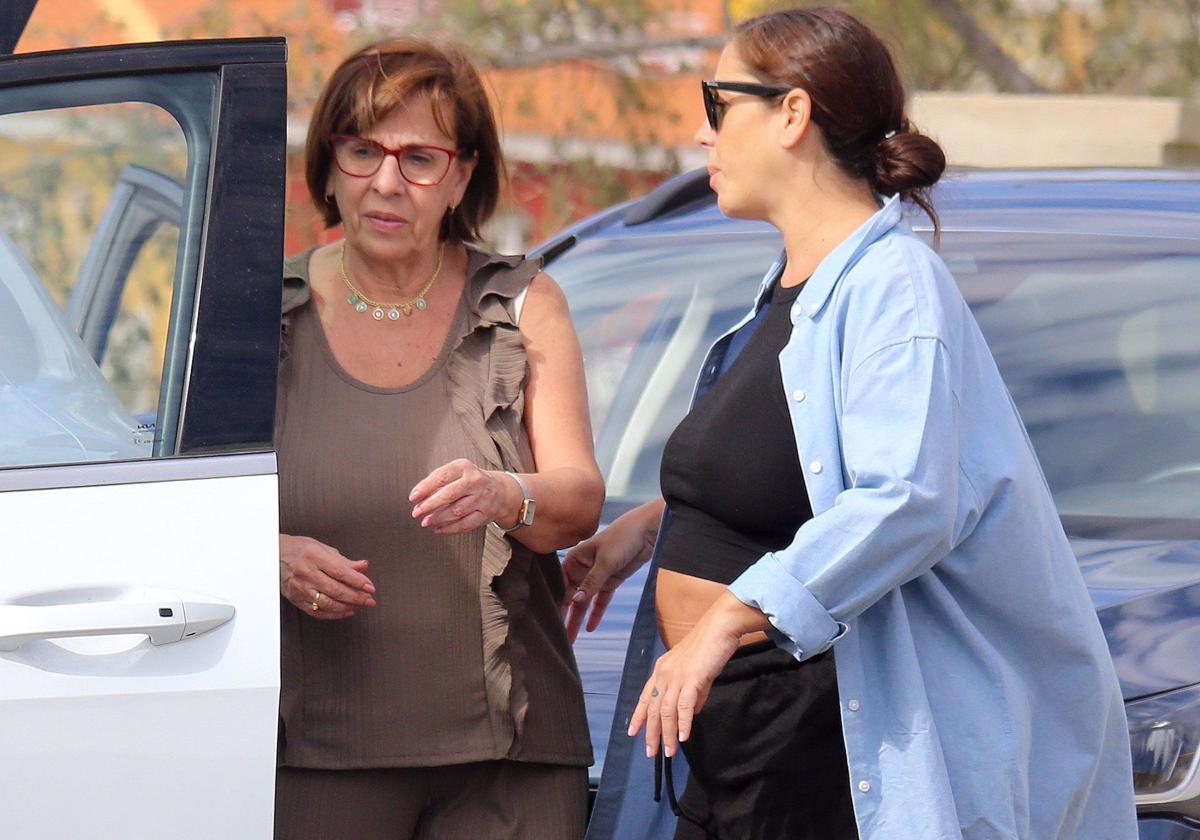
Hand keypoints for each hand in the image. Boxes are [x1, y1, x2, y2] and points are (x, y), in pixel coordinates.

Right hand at [280, 534, 376, 619]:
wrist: (274, 555)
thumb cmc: (299, 549)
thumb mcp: (323, 548)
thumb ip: (344, 561)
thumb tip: (363, 566)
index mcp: (314, 556)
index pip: (340, 572)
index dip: (358, 581)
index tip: (370, 587)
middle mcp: (306, 573)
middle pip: (335, 590)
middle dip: (356, 597)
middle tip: (369, 599)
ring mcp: (299, 588)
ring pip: (327, 603)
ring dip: (346, 607)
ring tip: (359, 605)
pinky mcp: (296, 599)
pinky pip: (316, 611)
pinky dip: (333, 614)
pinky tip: (345, 611)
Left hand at [409, 458, 519, 534]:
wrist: (499, 490)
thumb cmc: (470, 481)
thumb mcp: (456, 473)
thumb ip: (437, 482)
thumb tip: (418, 498)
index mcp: (464, 467)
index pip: (442, 476)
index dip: (425, 487)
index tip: (413, 497)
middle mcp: (475, 481)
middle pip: (449, 494)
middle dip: (430, 505)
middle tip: (416, 512)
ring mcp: (482, 498)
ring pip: (457, 511)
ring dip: (438, 518)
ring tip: (425, 522)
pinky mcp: (486, 513)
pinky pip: (465, 524)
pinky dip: (450, 529)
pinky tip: (438, 529)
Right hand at [561, 500, 661, 640]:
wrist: (647, 532)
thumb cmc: (622, 537)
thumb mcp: (605, 561)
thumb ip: (591, 582)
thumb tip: (575, 601)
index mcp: (574, 559)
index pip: (561, 585)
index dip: (556, 603)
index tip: (550, 621)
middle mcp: (582, 569)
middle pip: (571, 596)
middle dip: (565, 615)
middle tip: (558, 636)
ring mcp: (596, 576)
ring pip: (585, 602)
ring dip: (579, 619)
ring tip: (571, 639)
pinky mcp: (610, 581)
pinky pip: (601, 601)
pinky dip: (596, 613)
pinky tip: (590, 628)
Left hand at [628, 593, 764, 757]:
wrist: (720, 627)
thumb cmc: (709, 647)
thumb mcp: (696, 673)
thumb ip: (692, 694)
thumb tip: (690, 714)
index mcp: (662, 669)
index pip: (645, 697)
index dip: (638, 716)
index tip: (633, 732)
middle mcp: (664, 673)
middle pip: (654, 709)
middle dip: (652, 733)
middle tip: (652, 753)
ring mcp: (677, 675)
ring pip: (667, 711)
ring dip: (667, 734)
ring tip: (669, 752)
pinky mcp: (692, 678)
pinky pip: (684, 705)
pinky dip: (683, 723)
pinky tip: (683, 736)